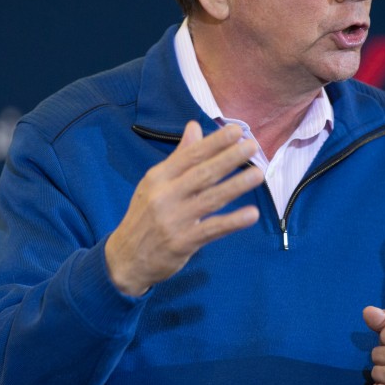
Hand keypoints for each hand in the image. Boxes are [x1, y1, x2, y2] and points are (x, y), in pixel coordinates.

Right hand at [105, 121, 264, 295]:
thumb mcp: (155, 183)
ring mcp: (174, 219)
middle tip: (252, 146)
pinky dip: (233, 222)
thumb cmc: (145, 215)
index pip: (191, 155)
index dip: (214, 142)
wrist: (126, 258)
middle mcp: (165, 195)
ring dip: (236, 186)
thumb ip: (179, 156)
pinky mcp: (182, 242)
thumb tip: (194, 126)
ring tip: (258, 174)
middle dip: (229, 158)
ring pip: (210, 199)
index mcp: (159, 177)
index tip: (237, 130)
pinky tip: (252, 214)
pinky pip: (212, 229)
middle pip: (202, 174)